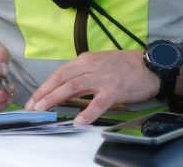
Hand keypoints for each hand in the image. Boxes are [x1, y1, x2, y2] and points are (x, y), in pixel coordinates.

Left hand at [24, 50, 160, 124]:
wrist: (150, 65)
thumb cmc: (125, 66)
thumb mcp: (99, 64)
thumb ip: (83, 74)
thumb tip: (65, 88)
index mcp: (85, 60)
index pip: (59, 73)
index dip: (44, 87)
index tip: (33, 99)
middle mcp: (90, 66)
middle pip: (61, 80)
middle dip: (44, 94)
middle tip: (32, 107)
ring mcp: (102, 78)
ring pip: (72, 88)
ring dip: (55, 99)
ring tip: (44, 110)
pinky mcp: (114, 90)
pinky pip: (97, 103)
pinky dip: (86, 113)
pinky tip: (78, 122)